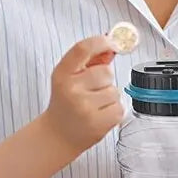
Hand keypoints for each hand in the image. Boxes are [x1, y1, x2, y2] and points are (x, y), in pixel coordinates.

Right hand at [41, 36, 123, 154]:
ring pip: (114, 90)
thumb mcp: (68, 77)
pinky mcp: (99, 122)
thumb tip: (111, 45)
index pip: (83, 49)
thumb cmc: (65, 103)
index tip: (112, 43)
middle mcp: (72, 89)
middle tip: (91, 90)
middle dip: (104, 79)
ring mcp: (85, 107)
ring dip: (108, 97)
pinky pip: (119, 106)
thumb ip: (88, 61)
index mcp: (62, 74)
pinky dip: (112, 111)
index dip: (102, 42)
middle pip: (106, 71)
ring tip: (93, 105)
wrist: (58, 135)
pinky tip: (98, 115)